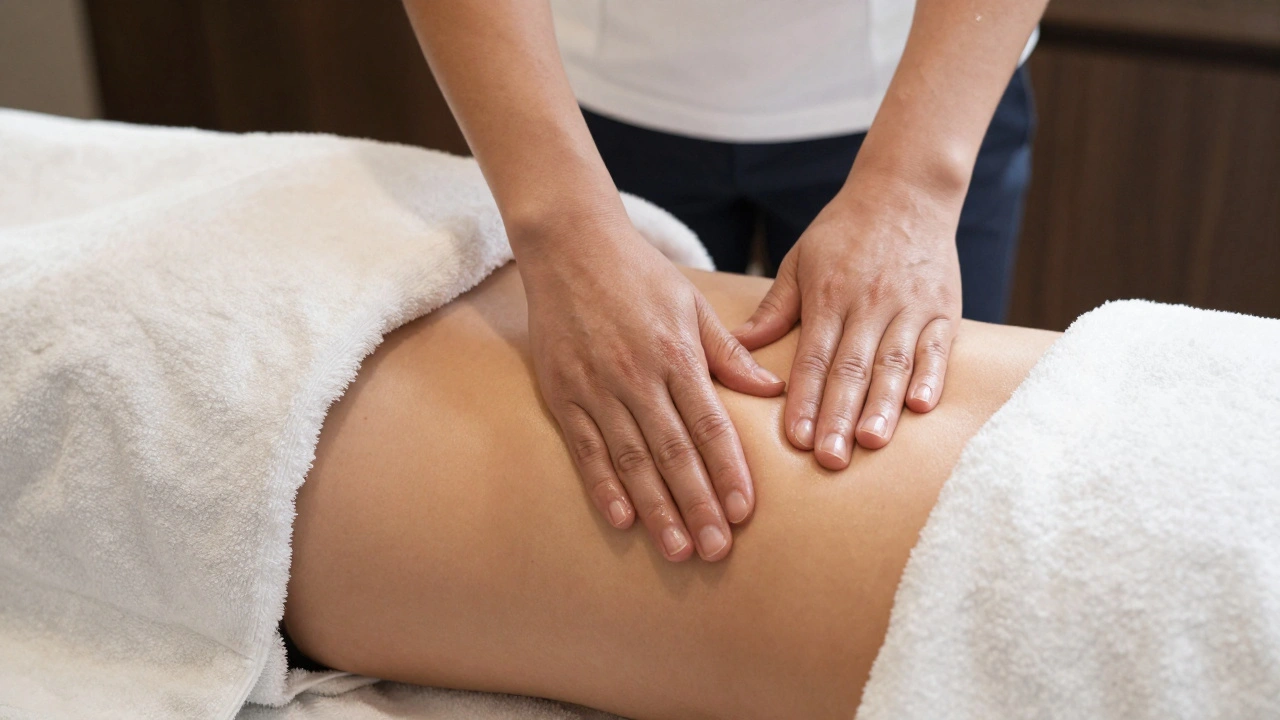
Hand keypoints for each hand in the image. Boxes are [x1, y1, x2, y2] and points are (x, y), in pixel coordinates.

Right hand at [518, 214, 784, 560]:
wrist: (569, 245)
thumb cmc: (639, 274)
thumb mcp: (693, 305)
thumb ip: (729, 354)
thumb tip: (772, 393)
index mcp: (676, 354)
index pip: (709, 424)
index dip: (728, 471)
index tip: (745, 512)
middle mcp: (637, 375)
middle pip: (674, 452)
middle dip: (698, 504)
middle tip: (717, 550)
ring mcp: (596, 387)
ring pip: (631, 459)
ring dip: (656, 508)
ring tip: (678, 549)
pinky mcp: (562, 393)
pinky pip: (585, 448)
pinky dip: (603, 486)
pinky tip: (622, 519)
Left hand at [733, 174, 962, 469]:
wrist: (906, 191)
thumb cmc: (845, 232)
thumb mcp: (800, 260)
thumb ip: (775, 308)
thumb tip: (740, 347)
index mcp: (828, 296)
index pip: (813, 357)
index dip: (803, 399)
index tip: (794, 437)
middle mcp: (868, 304)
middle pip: (851, 369)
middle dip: (838, 417)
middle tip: (829, 459)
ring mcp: (908, 308)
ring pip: (894, 365)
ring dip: (882, 407)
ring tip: (871, 443)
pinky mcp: (942, 310)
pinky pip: (936, 349)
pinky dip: (930, 378)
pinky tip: (921, 408)